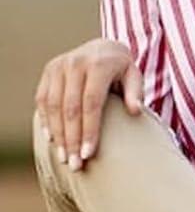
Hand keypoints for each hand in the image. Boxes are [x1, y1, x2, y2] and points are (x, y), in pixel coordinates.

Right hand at [35, 38, 143, 170]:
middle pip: (70, 108)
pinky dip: (46, 121)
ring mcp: (58, 66)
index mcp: (98, 65)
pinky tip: (52, 140)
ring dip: (57, 134)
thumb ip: (136, 92)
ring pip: (53, 106)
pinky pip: (42, 99)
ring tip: (64, 158)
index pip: (91, 103)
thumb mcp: (134, 75)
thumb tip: (135, 111)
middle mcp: (75, 63)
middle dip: (71, 139)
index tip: (88, 154)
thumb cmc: (123, 68)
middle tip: (75, 164)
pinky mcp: (48, 71)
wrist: (103, 47)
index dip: (89, 130)